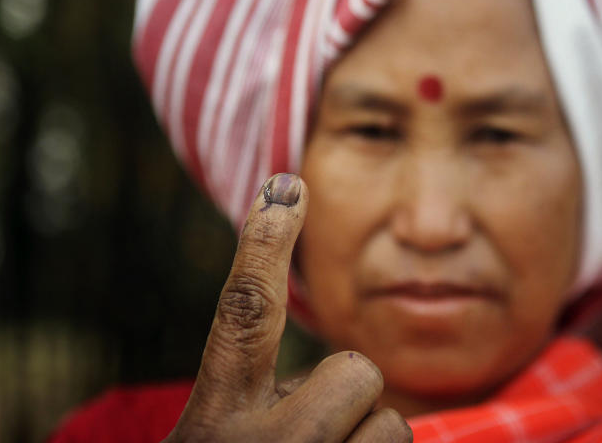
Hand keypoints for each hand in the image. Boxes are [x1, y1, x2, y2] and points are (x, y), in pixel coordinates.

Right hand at [164, 174, 411, 441]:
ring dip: (363, 438)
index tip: (285, 184)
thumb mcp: (221, 442)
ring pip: (389, 419)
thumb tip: (339, 374)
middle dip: (347, 396)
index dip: (265, 245)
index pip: (244, 316)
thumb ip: (256, 405)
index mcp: (212, 426)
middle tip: (313, 436)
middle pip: (354, 370)